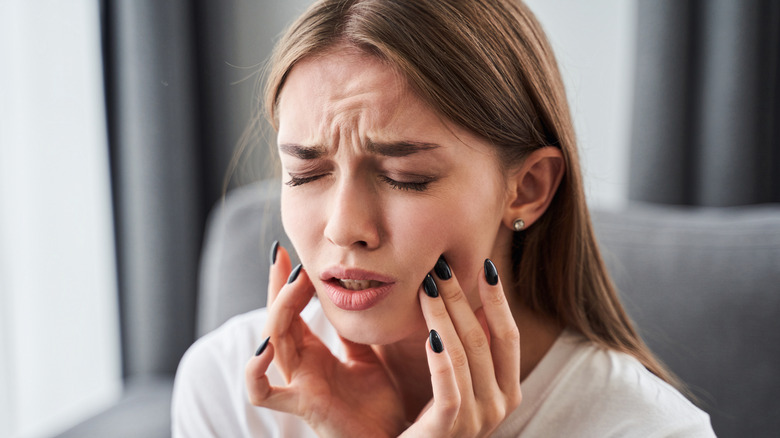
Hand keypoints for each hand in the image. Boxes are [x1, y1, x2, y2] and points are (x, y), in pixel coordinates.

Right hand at [245, 244, 406, 437]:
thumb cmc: (379, 405)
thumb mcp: (368, 355)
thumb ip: (355, 330)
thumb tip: (357, 291)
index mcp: (313, 354)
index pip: (291, 310)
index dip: (286, 282)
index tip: (288, 252)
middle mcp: (300, 367)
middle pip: (277, 319)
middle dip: (278, 286)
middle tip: (285, 256)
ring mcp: (298, 384)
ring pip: (272, 342)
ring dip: (280, 310)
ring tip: (294, 284)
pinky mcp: (303, 405)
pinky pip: (263, 393)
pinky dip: (255, 371)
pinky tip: (265, 347)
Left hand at [401, 258, 521, 436]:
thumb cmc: (427, 418)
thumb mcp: (453, 377)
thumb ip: (460, 342)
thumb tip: (455, 294)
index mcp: (505, 389)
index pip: (508, 334)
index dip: (498, 299)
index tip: (485, 265)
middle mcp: (499, 405)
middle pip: (484, 339)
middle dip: (463, 298)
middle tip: (442, 265)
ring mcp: (477, 420)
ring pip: (465, 356)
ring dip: (445, 315)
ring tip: (426, 286)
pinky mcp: (449, 431)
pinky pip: (450, 390)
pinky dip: (442, 359)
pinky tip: (430, 334)